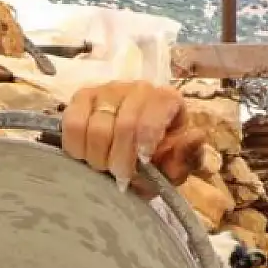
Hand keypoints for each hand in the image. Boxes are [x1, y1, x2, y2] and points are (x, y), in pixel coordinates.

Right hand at [59, 81, 207, 196]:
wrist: (134, 152)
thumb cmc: (158, 158)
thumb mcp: (177, 164)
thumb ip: (187, 156)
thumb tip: (196, 137)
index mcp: (166, 100)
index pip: (151, 118)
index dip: (143, 145)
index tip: (139, 166)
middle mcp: (138, 88)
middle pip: (123, 126)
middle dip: (120, 161)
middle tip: (120, 178)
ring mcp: (108, 90)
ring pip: (95, 127)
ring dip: (98, 158)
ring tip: (104, 168)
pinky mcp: (82, 98)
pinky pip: (72, 123)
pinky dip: (77, 147)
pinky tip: (86, 156)